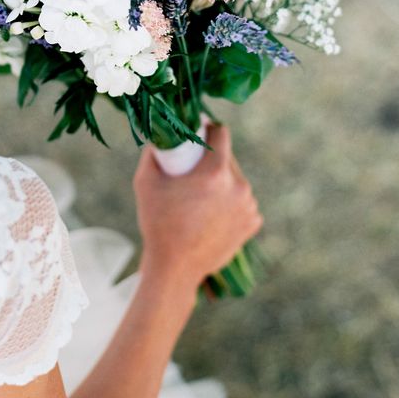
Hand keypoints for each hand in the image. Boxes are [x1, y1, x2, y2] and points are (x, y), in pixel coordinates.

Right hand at [133, 120, 262, 292]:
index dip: (208, 128)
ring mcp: (249, 206)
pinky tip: (213, 211)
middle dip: (212, 158)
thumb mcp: (145, 181)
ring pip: (236, 180)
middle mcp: (238, 187)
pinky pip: (243, 201)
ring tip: (202, 195)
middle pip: (228, 157)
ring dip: (223, 181)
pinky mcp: (253, 223)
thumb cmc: (157, 222)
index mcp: (215, 173)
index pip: (221, 133)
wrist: (175, 268)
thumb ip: (153, 151)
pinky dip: (231, 202)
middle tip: (193, 170)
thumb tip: (159, 133)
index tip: (198, 132)